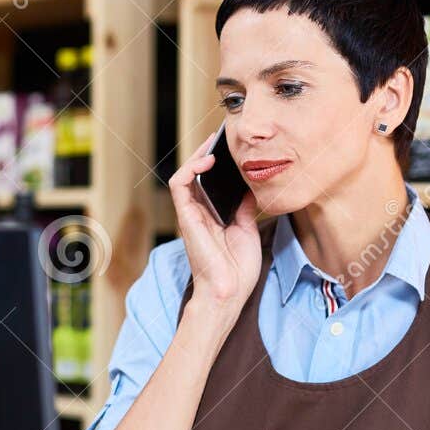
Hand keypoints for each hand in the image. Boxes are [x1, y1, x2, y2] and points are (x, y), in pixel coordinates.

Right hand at [168, 129, 262, 312]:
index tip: (230, 146)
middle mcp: (198, 212)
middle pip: (196, 174)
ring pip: (185, 174)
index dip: (216, 162)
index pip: (209, 181)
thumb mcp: (247, 229)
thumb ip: (244, 207)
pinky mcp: (186, 217)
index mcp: (212, 215)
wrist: (229, 292)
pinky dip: (190, 168)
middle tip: (222, 137)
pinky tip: (207, 160)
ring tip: (213, 144)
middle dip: (206, 152)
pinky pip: (180, 185)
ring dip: (197, 156)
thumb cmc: (238, 268)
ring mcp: (190, 214)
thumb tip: (250, 187)